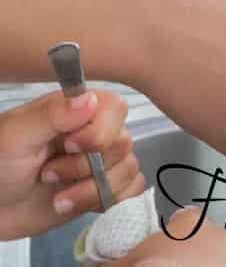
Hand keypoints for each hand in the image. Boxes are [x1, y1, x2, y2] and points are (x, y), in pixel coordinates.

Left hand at [0, 89, 143, 240]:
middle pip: (122, 143)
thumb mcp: (17, 135)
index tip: (68, 146)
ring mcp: (101, 163)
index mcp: (78, 109)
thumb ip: (53, 115)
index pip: (115, 109)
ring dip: (90, 190)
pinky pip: (131, 191)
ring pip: (127, 170)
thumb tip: (90, 100)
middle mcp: (95, 132)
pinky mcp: (102, 191)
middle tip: (49, 174)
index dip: (98, 131)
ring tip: (58, 196)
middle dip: (85, 167)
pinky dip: (110, 202)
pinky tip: (78, 203)